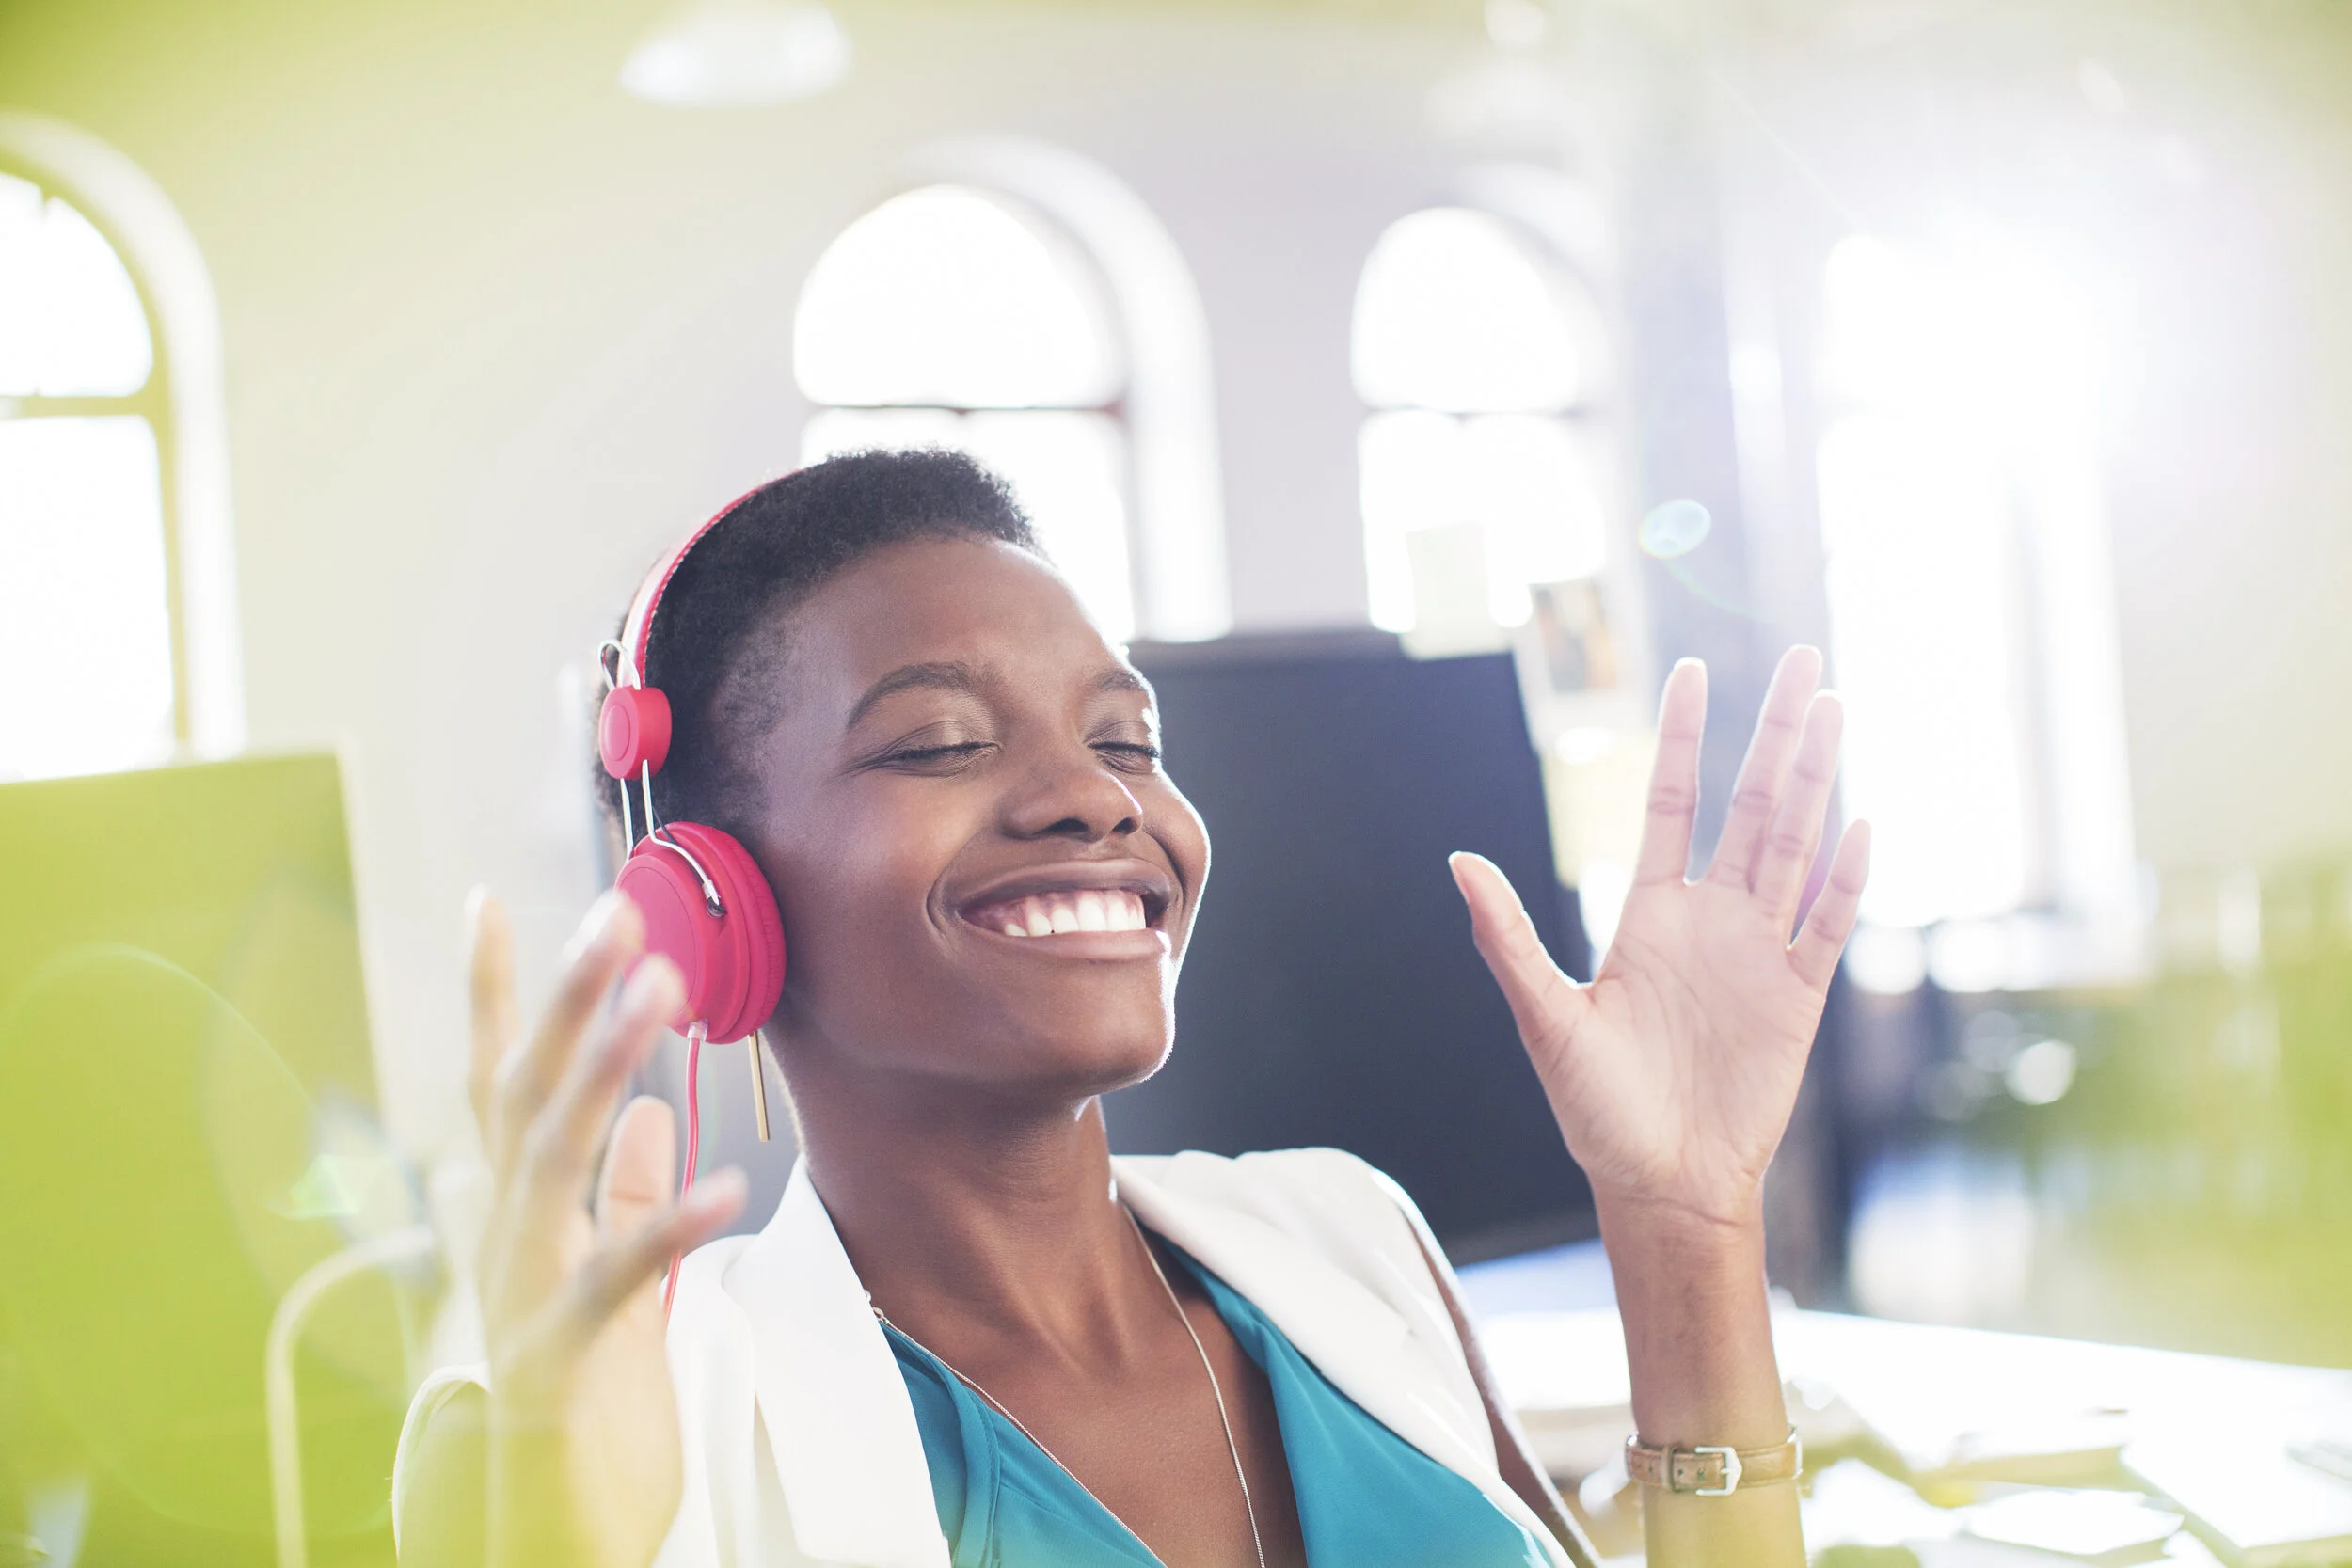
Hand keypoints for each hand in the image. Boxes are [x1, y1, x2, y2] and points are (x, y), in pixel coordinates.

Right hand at [466, 891, 745, 1567]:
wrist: (548, 1522)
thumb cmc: (581, 1389)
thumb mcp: (604, 1273)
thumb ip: (617, 1192)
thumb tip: (643, 1111)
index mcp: (519, 1207)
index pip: (498, 1080)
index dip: (493, 994)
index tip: (484, 899)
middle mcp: (504, 1232)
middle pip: (525, 1094)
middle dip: (568, 999)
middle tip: (616, 915)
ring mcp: (519, 1290)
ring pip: (552, 1156)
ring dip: (603, 1065)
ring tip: (660, 989)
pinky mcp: (557, 1356)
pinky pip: (611, 1278)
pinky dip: (663, 1226)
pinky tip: (722, 1182)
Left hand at [1452, 648, 1868, 1230]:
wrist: (1661, 1182)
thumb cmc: (1596, 1108)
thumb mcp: (1545, 1019)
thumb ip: (1510, 939)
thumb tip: (1459, 862)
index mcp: (1650, 914)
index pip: (1674, 802)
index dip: (1683, 738)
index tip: (1693, 670)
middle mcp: (1711, 919)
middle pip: (1752, 805)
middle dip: (1774, 733)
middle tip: (1799, 660)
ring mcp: (1760, 953)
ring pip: (1797, 846)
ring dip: (1818, 781)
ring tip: (1834, 709)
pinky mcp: (1799, 998)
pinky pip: (1828, 926)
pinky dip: (1845, 879)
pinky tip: (1862, 824)